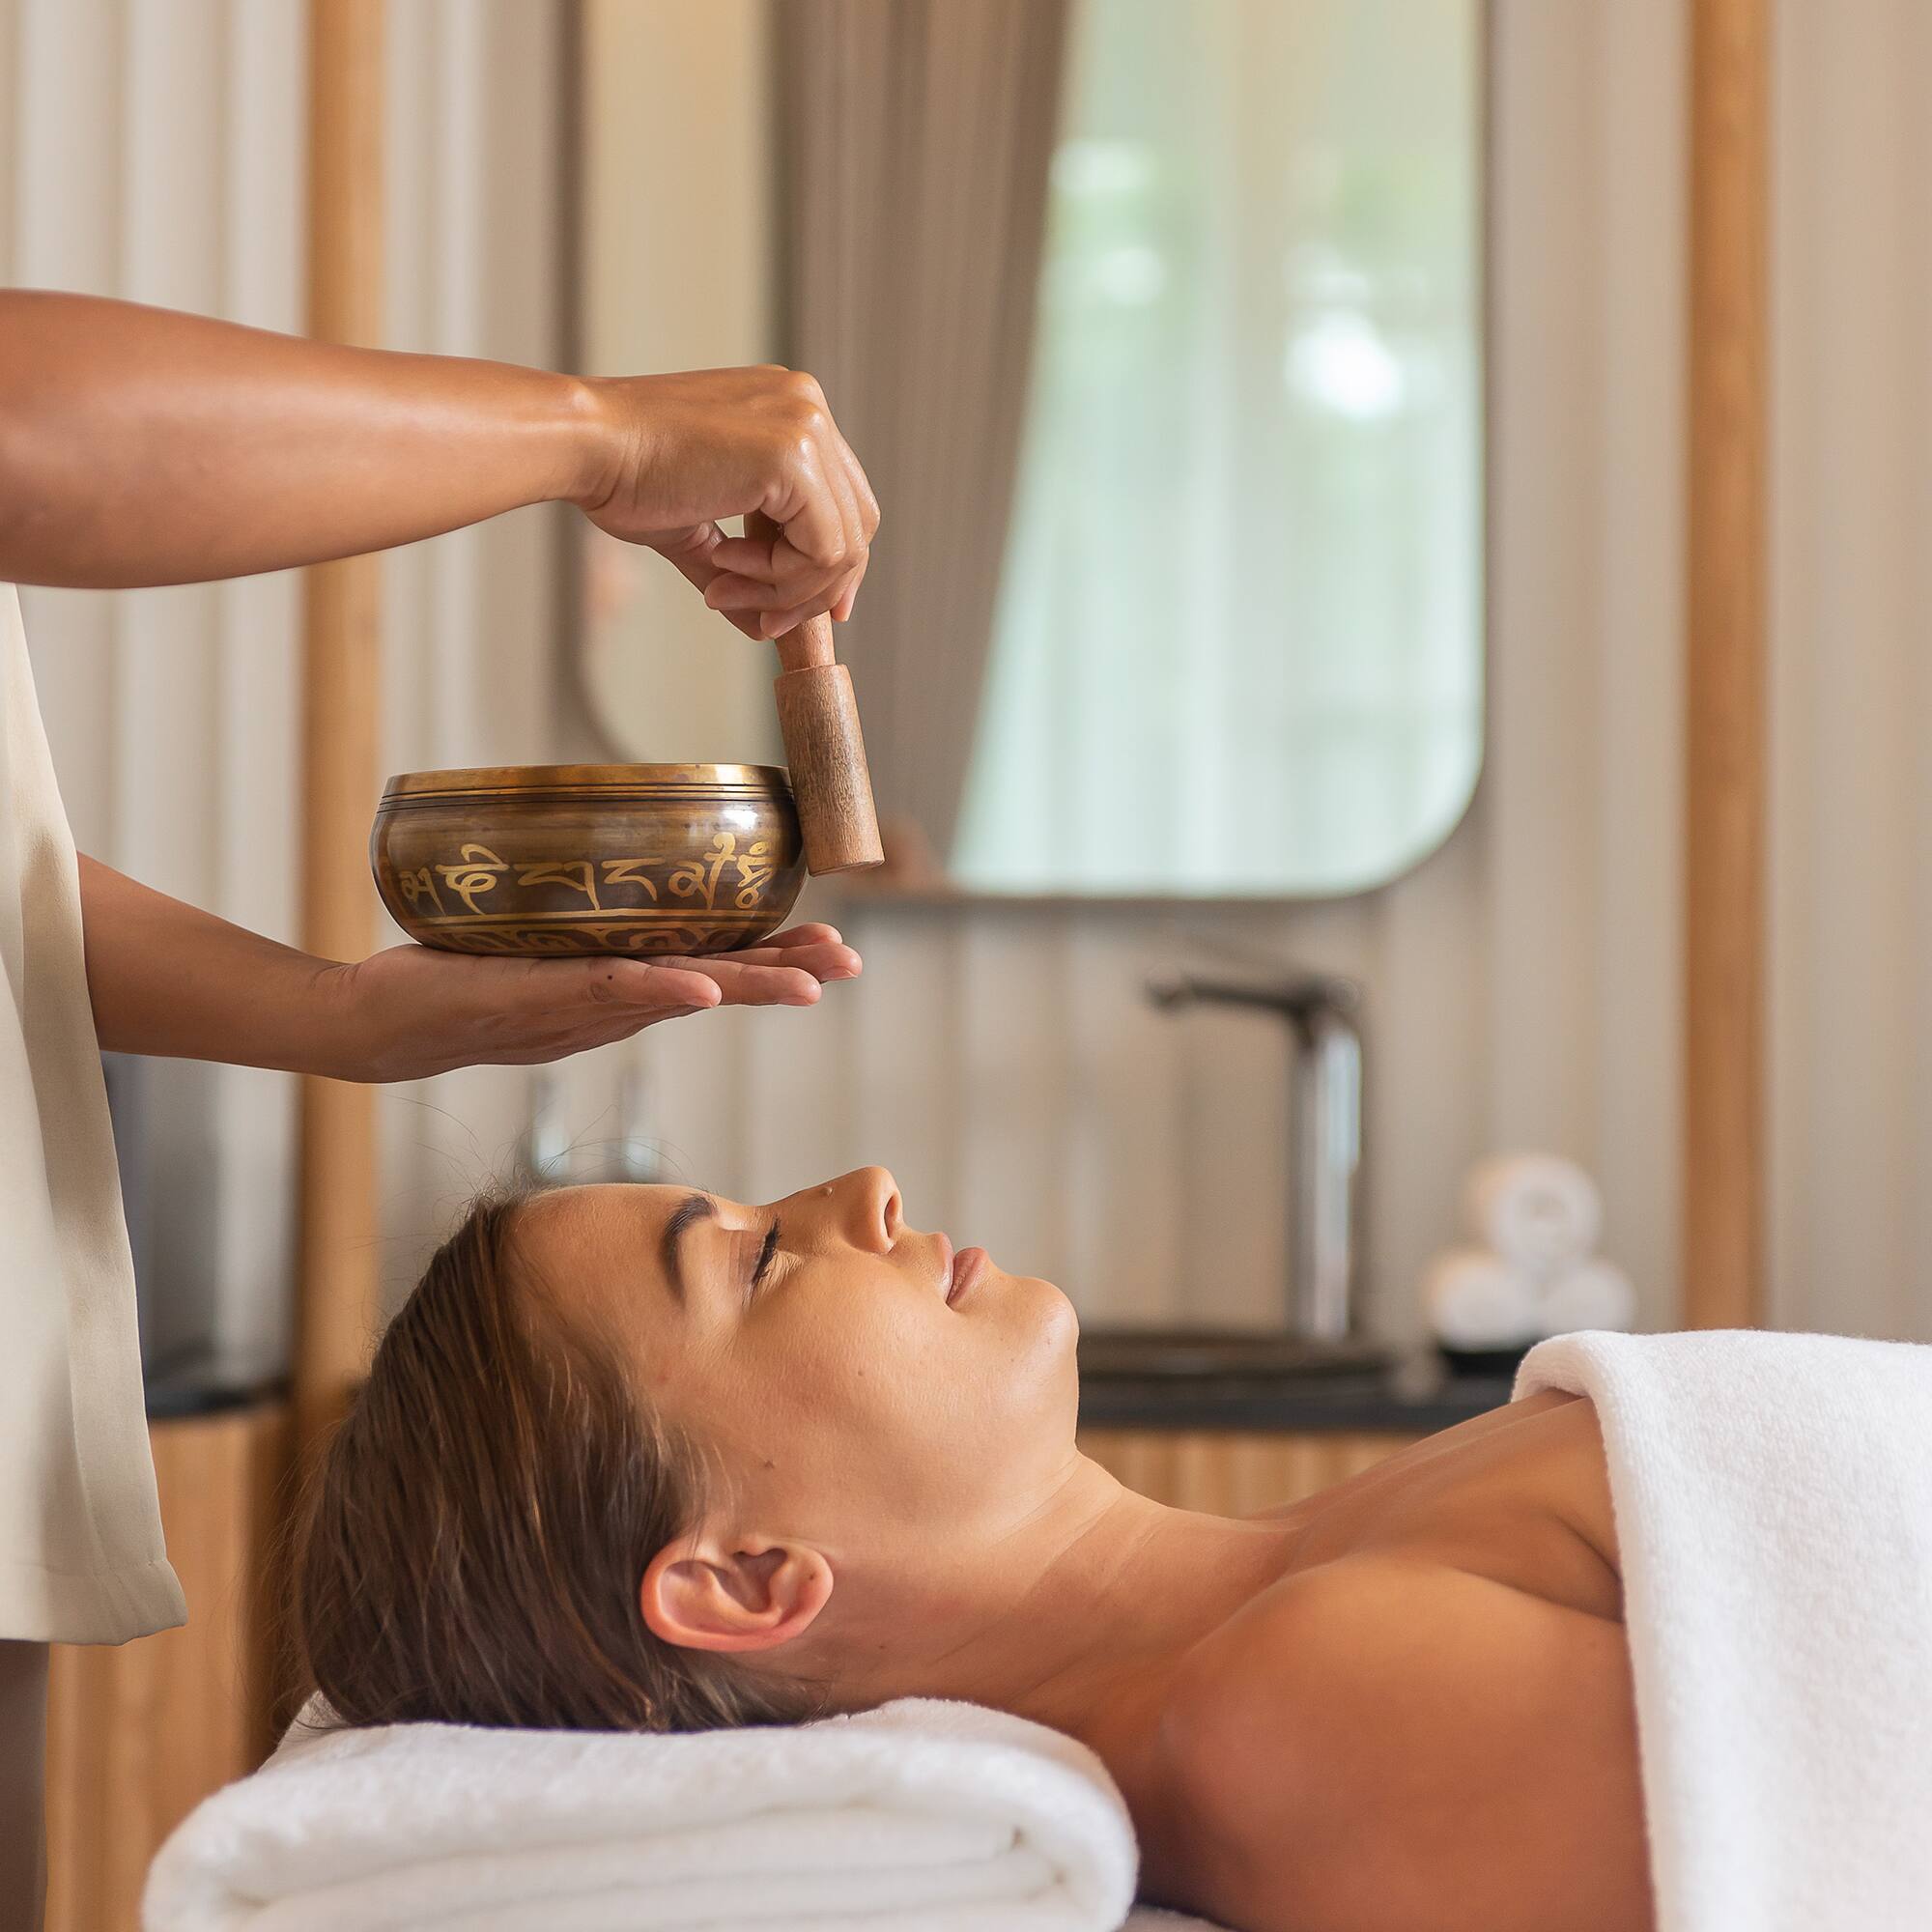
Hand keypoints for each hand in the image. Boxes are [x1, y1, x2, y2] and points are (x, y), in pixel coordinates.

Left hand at [325, 923, 860, 1082]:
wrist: (373, 1024)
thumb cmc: (448, 981)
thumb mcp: (527, 949)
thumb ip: (572, 928)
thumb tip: (608, 872)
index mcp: (615, 994)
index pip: (710, 972)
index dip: (773, 963)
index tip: (832, 950)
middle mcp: (607, 1010)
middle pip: (714, 988)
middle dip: (785, 977)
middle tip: (849, 964)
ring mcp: (576, 1010)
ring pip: (678, 994)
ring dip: (746, 986)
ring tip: (808, 981)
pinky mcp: (533, 1001)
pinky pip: (604, 993)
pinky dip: (656, 990)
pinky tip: (700, 986)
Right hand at [574, 367, 879, 638]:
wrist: (585, 445)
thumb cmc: (624, 473)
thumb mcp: (699, 525)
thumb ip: (742, 568)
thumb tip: (763, 624)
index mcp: (791, 410)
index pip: (844, 502)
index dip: (830, 566)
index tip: (797, 608)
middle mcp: (808, 407)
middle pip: (857, 526)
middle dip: (814, 589)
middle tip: (763, 619)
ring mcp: (806, 427)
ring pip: (842, 546)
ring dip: (786, 589)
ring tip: (723, 587)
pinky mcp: (795, 457)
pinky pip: (822, 550)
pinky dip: (779, 577)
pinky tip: (723, 564)